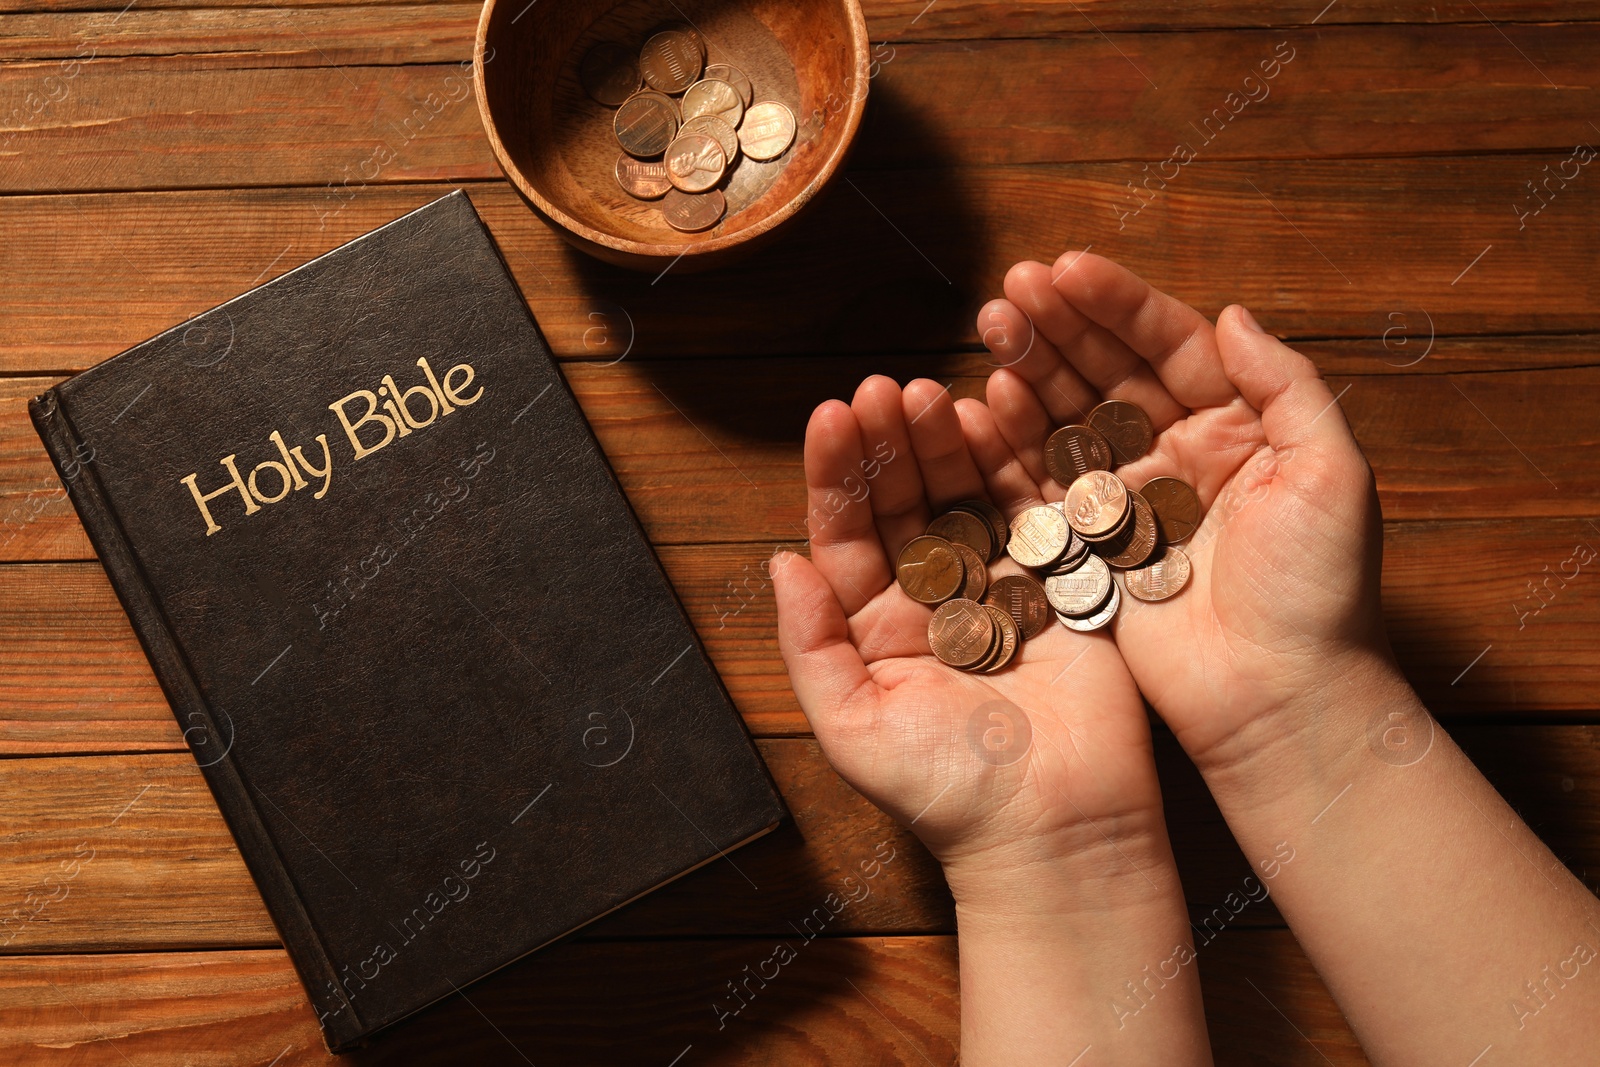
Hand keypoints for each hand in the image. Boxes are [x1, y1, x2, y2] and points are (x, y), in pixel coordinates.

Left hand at [771, 374, 1170, 880]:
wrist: (1056, 831)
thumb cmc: (947, 793)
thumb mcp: (851, 726)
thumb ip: (809, 644)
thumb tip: (779, 562)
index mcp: (876, 627)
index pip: (847, 535)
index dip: (837, 475)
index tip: (830, 416)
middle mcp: (934, 598)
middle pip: (904, 501)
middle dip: (889, 444)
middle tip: (883, 387)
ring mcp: (1000, 585)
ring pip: (963, 493)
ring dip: (943, 442)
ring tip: (929, 393)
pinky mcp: (1061, 583)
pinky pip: (1031, 510)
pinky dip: (1012, 463)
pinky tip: (991, 420)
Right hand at [973, 252, 1391, 771]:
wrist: (1280, 697)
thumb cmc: (1319, 590)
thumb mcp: (1330, 473)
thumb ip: (1287, 386)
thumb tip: (1233, 314)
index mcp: (1237, 427)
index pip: (1170, 346)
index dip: (1118, 305)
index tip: (1067, 268)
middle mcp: (1176, 454)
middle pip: (1108, 372)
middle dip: (1060, 326)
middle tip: (1010, 289)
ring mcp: (1126, 502)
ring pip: (1067, 419)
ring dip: (1027, 371)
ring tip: (990, 327)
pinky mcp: (1087, 550)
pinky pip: (1040, 485)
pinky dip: (1009, 444)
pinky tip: (983, 403)